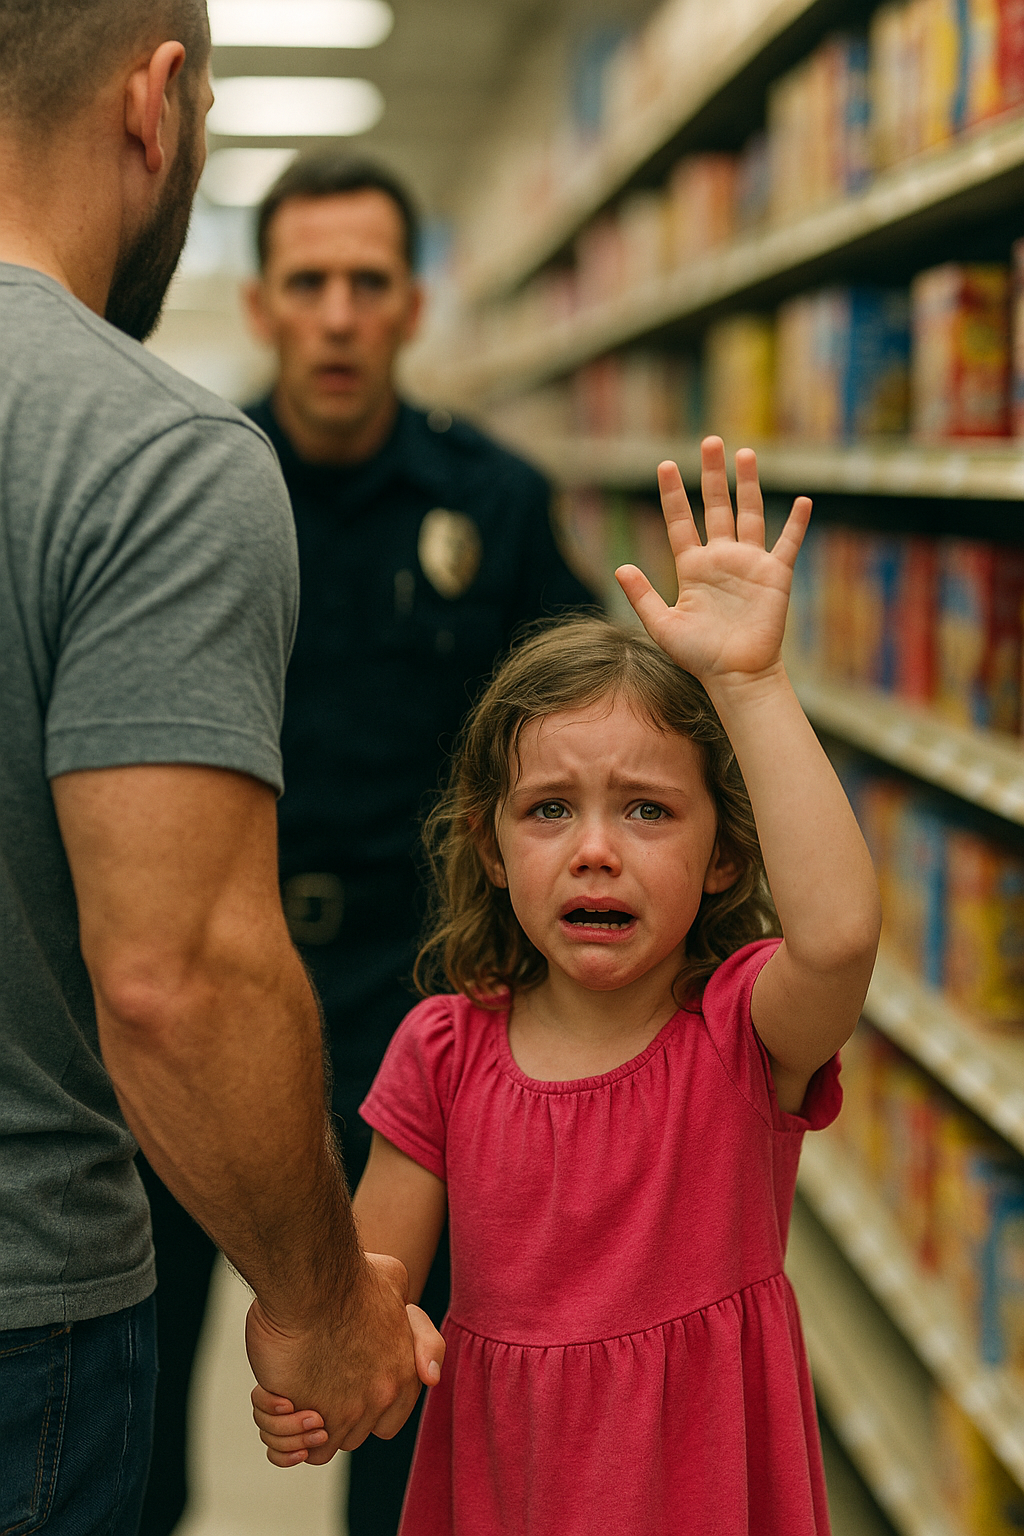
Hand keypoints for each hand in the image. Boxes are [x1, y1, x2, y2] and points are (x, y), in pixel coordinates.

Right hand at [244, 1251, 445, 1463]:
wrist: (312, 1280)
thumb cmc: (347, 1277)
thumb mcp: (396, 1281)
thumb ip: (411, 1320)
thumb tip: (418, 1353)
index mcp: (404, 1373)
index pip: (387, 1423)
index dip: (363, 1409)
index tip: (344, 1387)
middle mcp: (381, 1397)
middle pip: (353, 1435)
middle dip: (332, 1416)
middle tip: (312, 1383)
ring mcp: (345, 1411)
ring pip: (320, 1445)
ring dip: (300, 1426)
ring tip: (290, 1393)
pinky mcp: (306, 1415)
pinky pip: (288, 1447)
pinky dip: (278, 1431)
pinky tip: (278, 1398)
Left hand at [616, 437, 810, 685]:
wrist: (736, 675)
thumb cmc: (699, 655)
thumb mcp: (663, 625)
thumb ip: (642, 596)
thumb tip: (620, 567)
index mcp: (692, 567)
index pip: (680, 521)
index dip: (673, 494)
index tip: (665, 465)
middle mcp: (720, 558)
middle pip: (716, 506)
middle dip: (712, 475)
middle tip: (710, 441)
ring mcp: (749, 564)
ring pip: (749, 514)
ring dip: (748, 484)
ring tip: (745, 453)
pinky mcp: (774, 576)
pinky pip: (787, 544)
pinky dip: (796, 524)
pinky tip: (803, 501)